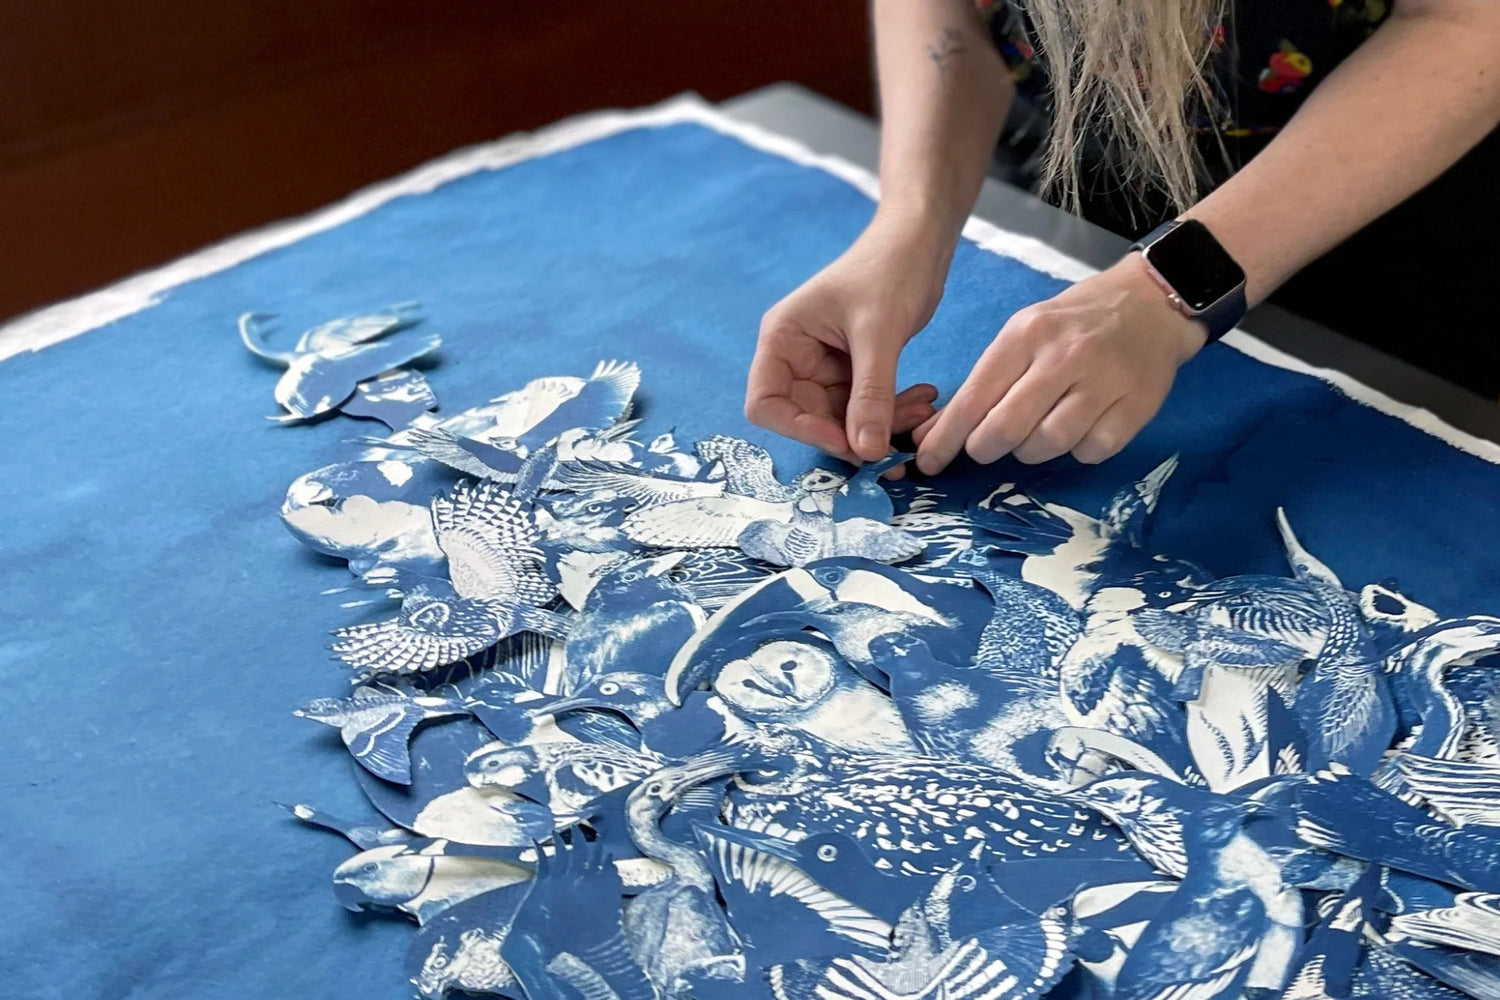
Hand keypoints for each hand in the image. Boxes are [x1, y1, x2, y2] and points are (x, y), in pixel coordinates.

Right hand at [745, 216, 952, 465]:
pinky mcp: (852, 369)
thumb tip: (867, 453)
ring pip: (842, 419)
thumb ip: (871, 395)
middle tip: (894, 441)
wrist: (920, 240)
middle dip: (851, 433)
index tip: (845, 442)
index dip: (799, 430)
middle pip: (807, 419)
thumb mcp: (880, 334)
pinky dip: (892, 410)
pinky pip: (865, 406)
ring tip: (923, 410)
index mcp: (783, 339)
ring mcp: (824, 365)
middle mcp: (796, 356)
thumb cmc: (890, 269)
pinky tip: (923, 399)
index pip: (766, 404)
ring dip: (880, 424)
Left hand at [914, 253, 1206, 472]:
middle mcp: (1064, 356)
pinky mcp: (1136, 406)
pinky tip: (1079, 430)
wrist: (1151, 303)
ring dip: (1031, 451)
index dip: (946, 438)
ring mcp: (1103, 381)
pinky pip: (1091, 451)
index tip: (927, 462)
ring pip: (1047, 445)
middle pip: (1006, 428)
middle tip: (986, 448)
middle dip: (984, 449)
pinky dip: (1078, 451)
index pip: (974, 397)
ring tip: (1036, 432)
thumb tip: (931, 435)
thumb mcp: (1022, 336)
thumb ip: (981, 385)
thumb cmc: (1074, 323)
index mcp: (1026, 334)